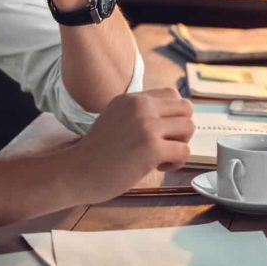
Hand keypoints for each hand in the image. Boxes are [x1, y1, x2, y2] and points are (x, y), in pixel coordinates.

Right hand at [61, 88, 194, 203]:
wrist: (77, 171)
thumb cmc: (96, 153)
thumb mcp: (115, 118)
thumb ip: (138, 113)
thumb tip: (169, 118)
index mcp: (132, 98)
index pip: (172, 94)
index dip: (173, 115)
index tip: (160, 132)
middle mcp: (141, 106)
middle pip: (186, 108)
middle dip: (181, 129)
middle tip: (165, 145)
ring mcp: (147, 126)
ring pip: (189, 127)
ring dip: (180, 145)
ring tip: (160, 157)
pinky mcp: (152, 148)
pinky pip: (184, 151)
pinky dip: (176, 163)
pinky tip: (157, 167)